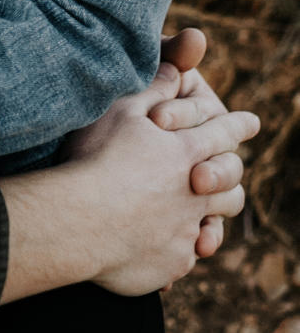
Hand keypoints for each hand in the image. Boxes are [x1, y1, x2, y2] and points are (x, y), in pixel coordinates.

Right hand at [50, 59, 256, 296]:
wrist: (80, 222)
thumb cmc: (97, 160)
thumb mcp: (121, 111)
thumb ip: (153, 89)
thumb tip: (177, 70)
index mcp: (187, 151)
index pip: (225, 132)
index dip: (238, 124)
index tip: (251, 122)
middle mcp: (196, 192)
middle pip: (231, 184)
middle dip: (229, 176)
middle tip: (218, 176)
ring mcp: (187, 230)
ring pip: (214, 223)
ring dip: (210, 218)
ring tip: (198, 220)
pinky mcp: (173, 263)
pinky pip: (186, 256)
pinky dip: (177, 249)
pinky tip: (160, 247)